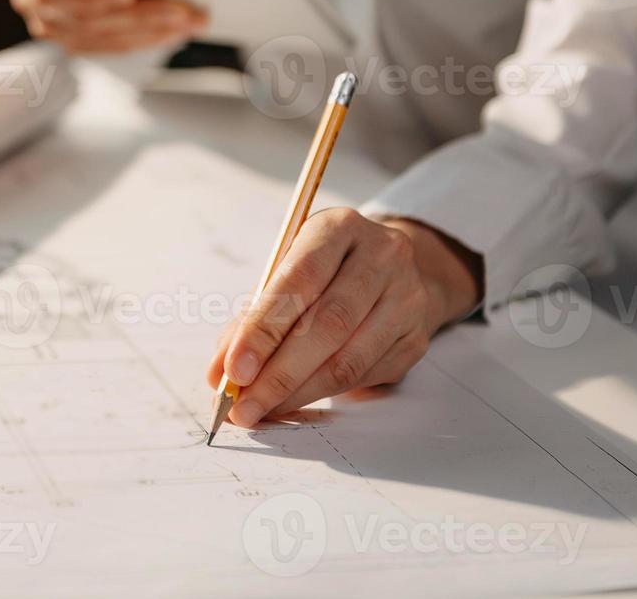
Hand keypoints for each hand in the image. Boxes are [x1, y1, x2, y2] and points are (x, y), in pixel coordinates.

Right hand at [10, 0, 206, 53]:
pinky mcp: (76, 41)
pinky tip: (180, 29)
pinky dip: (150, 37)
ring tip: (193, 20)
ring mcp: (53, 28)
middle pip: (89, 21)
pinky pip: (115, 46)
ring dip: (155, 31)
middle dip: (142, 16)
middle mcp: (32, 3)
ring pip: (106, 39)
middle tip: (183, 10)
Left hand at [206, 209, 481, 427]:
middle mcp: (382, 257)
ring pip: (349, 359)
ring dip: (298, 392)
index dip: (264, 329)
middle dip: (279, 373)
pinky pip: (364, 376)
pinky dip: (322, 394)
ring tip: (261, 409)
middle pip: (329, 324)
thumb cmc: (325, 268)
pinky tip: (293, 401)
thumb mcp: (287, 268)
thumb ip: (252, 315)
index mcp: (340, 227)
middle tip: (243, 404)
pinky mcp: (415, 338)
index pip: (300, 279)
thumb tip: (221, 371)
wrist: (392, 269)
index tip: (234, 369)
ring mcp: (406, 298)